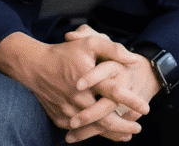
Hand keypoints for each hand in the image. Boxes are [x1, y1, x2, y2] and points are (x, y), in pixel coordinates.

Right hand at [0, 29, 145, 141]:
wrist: (33, 66)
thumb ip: (113, 50)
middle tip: (138, 128)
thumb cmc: (64, 53)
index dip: (131, 101)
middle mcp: (78, 98)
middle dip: (124, 126)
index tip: (146, 108)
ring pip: (93, 127)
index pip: (115, 92)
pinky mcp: (59, 118)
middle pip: (105, 118)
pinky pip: (78, 129)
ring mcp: (68, 111)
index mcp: (89, 80)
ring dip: (111, 133)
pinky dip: (92, 132)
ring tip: (126, 134)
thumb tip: (133, 61)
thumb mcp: (89, 43)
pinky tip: (104, 133)